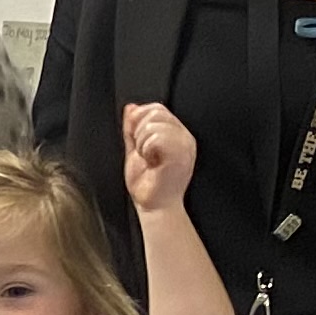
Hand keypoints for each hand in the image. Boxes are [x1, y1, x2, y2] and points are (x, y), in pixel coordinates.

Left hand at [119, 101, 198, 215]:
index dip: (139, 119)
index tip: (136, 141)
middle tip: (143, 153)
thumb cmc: (148, 184)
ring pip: (154, 125)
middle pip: (156, 112)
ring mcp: (185, 145)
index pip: (157, 108)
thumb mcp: (136, 150)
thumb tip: (131, 108)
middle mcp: (184, 137)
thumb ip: (133, 128)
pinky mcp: (181, 154)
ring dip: (142, 144)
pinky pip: (157, 138)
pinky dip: (146, 150)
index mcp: (176, 134)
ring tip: (148, 159)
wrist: (154, 206)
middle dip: (139, 132)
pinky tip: (151, 162)